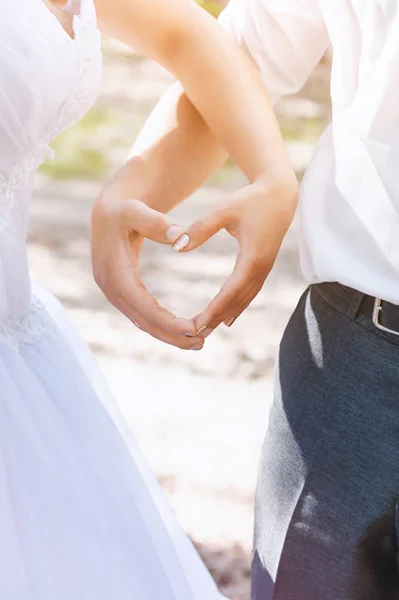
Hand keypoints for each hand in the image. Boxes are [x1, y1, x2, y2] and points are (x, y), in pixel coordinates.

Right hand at [91, 197, 204, 349]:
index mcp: (115, 273)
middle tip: (202, 343)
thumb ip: (156, 222)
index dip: (168, 321)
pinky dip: (163, 326)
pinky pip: (143, 315)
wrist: (108, 212)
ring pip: (143, 322)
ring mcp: (115, 293)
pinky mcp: (122, 293)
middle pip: (144, 321)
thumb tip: (179, 237)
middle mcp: (111, 289)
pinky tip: (182, 331)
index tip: (194, 329)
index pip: (144, 306)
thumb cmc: (124, 209)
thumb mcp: (137, 211)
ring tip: (198, 343)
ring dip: (170, 335)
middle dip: (172, 335)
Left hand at [172, 179, 297, 335]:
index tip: (198, 323)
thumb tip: (177, 247)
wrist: (281, 195)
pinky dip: (237, 306)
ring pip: (244, 299)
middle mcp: (261, 268)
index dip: (215, 309)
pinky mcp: (263, 267)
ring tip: (207, 331)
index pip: (231, 290)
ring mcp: (264, 269)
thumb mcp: (223, 210)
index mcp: (253, 257)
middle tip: (196, 334)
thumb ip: (200, 228)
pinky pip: (249, 292)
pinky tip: (227, 319)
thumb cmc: (251, 200)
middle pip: (238, 300)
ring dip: (226, 315)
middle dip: (217, 318)